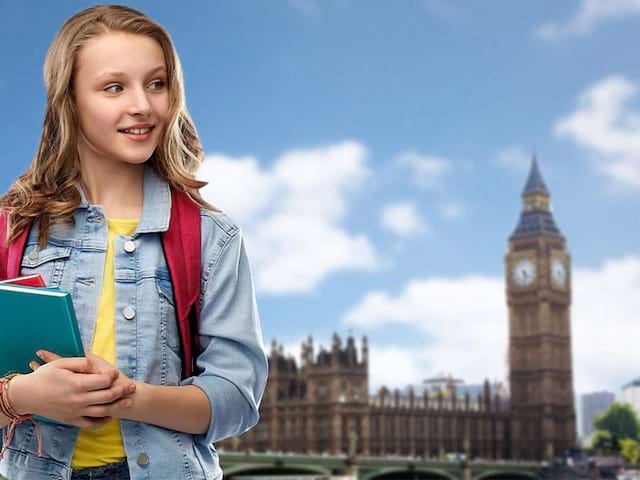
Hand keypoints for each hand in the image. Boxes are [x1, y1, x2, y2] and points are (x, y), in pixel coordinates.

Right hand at [9, 350, 135, 428]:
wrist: (26, 396)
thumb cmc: (43, 376)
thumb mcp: (61, 364)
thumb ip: (81, 363)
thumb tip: (96, 365)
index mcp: (77, 384)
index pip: (102, 380)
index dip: (113, 375)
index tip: (116, 372)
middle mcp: (78, 400)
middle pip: (107, 396)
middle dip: (122, 391)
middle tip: (132, 386)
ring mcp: (75, 412)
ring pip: (102, 411)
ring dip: (118, 406)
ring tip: (129, 401)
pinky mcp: (71, 420)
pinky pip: (91, 423)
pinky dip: (103, 421)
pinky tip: (111, 416)